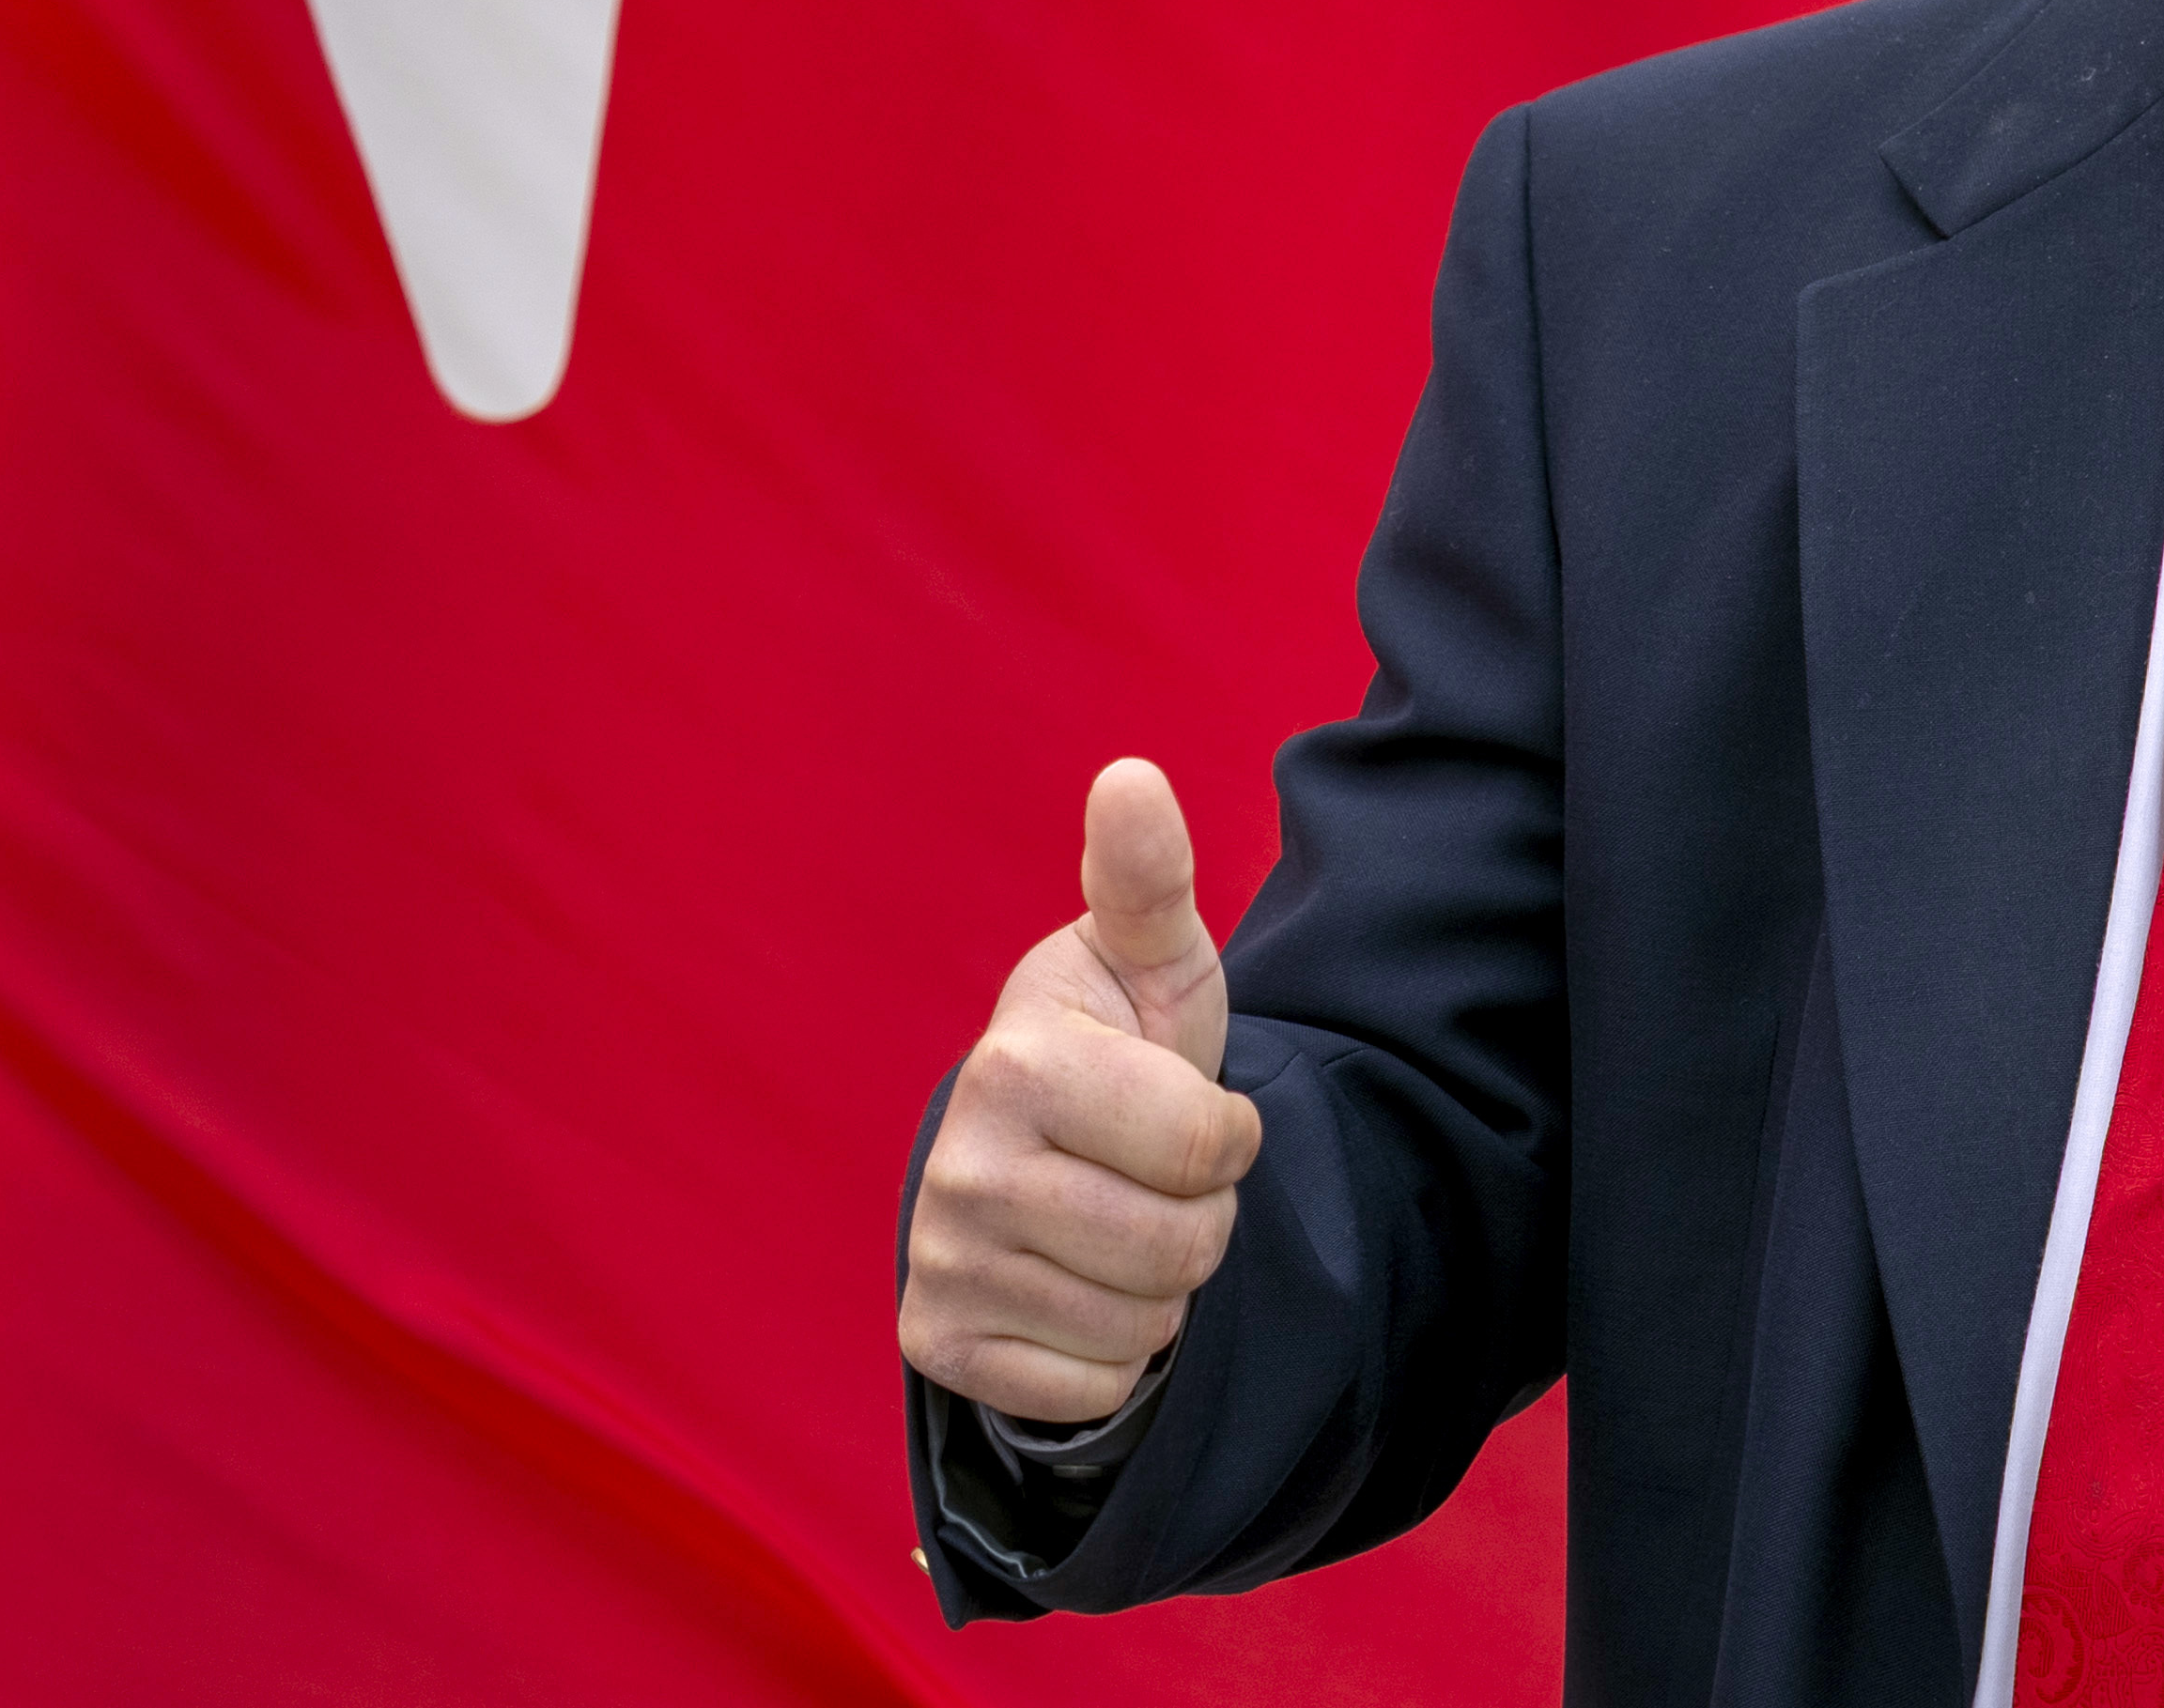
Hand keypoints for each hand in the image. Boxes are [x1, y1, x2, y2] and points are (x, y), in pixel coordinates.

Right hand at [898, 758, 1268, 1427]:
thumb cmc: (1118, 1046)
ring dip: (1158, 1288)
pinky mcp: (934, 1341)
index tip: (1184, 1108)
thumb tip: (1132, 773)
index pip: (1211, 1150)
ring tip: (1114, 1223)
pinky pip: (1090, 1390)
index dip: (1229, 1135)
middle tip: (1150, 1176)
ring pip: (1142, 1327)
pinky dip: (1108, 1356)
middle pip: (1183, 1248)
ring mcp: (937, 1255)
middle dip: (1199, 1219)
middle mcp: (960, 1160)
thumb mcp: (1154, 961)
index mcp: (1020, 1058)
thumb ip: (1149, 877)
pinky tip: (1073, 1287)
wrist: (1035, 1151)